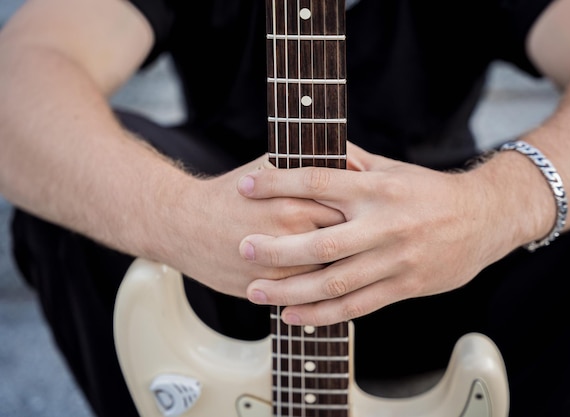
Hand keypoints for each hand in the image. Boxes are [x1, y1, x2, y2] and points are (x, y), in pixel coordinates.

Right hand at [158, 154, 345, 297]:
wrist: (183, 224)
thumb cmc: (232, 192)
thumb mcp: (269, 166)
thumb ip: (308, 166)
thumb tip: (349, 163)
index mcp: (296, 202)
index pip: (349, 212)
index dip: (361, 215)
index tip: (366, 214)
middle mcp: (291, 237)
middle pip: (345, 246)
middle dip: (357, 244)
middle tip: (363, 240)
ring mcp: (278, 268)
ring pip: (329, 275)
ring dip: (341, 269)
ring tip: (348, 260)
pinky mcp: (266, 289)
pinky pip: (305, 294)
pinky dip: (318, 288)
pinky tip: (322, 277)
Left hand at [237, 144, 514, 325]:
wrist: (484, 219)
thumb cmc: (430, 191)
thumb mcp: (394, 168)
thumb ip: (354, 162)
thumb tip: (316, 147)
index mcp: (378, 188)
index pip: (319, 181)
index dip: (279, 183)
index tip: (246, 185)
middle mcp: (385, 224)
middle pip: (322, 241)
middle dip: (277, 248)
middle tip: (243, 250)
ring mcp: (395, 260)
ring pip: (336, 282)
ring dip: (292, 290)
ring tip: (256, 292)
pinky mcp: (405, 287)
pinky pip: (358, 306)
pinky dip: (323, 314)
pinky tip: (294, 315)